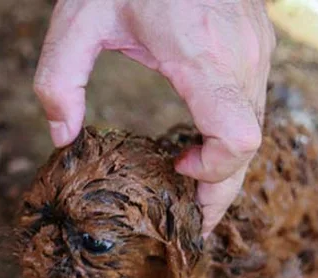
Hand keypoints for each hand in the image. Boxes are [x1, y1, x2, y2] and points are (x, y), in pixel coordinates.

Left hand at [34, 0, 274, 235]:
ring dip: (229, 161)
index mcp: (198, 54)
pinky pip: (254, 102)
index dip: (217, 175)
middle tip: (192, 218)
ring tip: (190, 179)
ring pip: (258, 126)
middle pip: (252, 145)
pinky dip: (233, 131)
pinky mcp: (259, 41)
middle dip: (223, 188)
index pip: (237, 137)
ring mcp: (257, 47)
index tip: (178, 175)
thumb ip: (59, 81)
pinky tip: (201, 138)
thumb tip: (63, 138)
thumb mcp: (76, 18)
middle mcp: (240, 55)